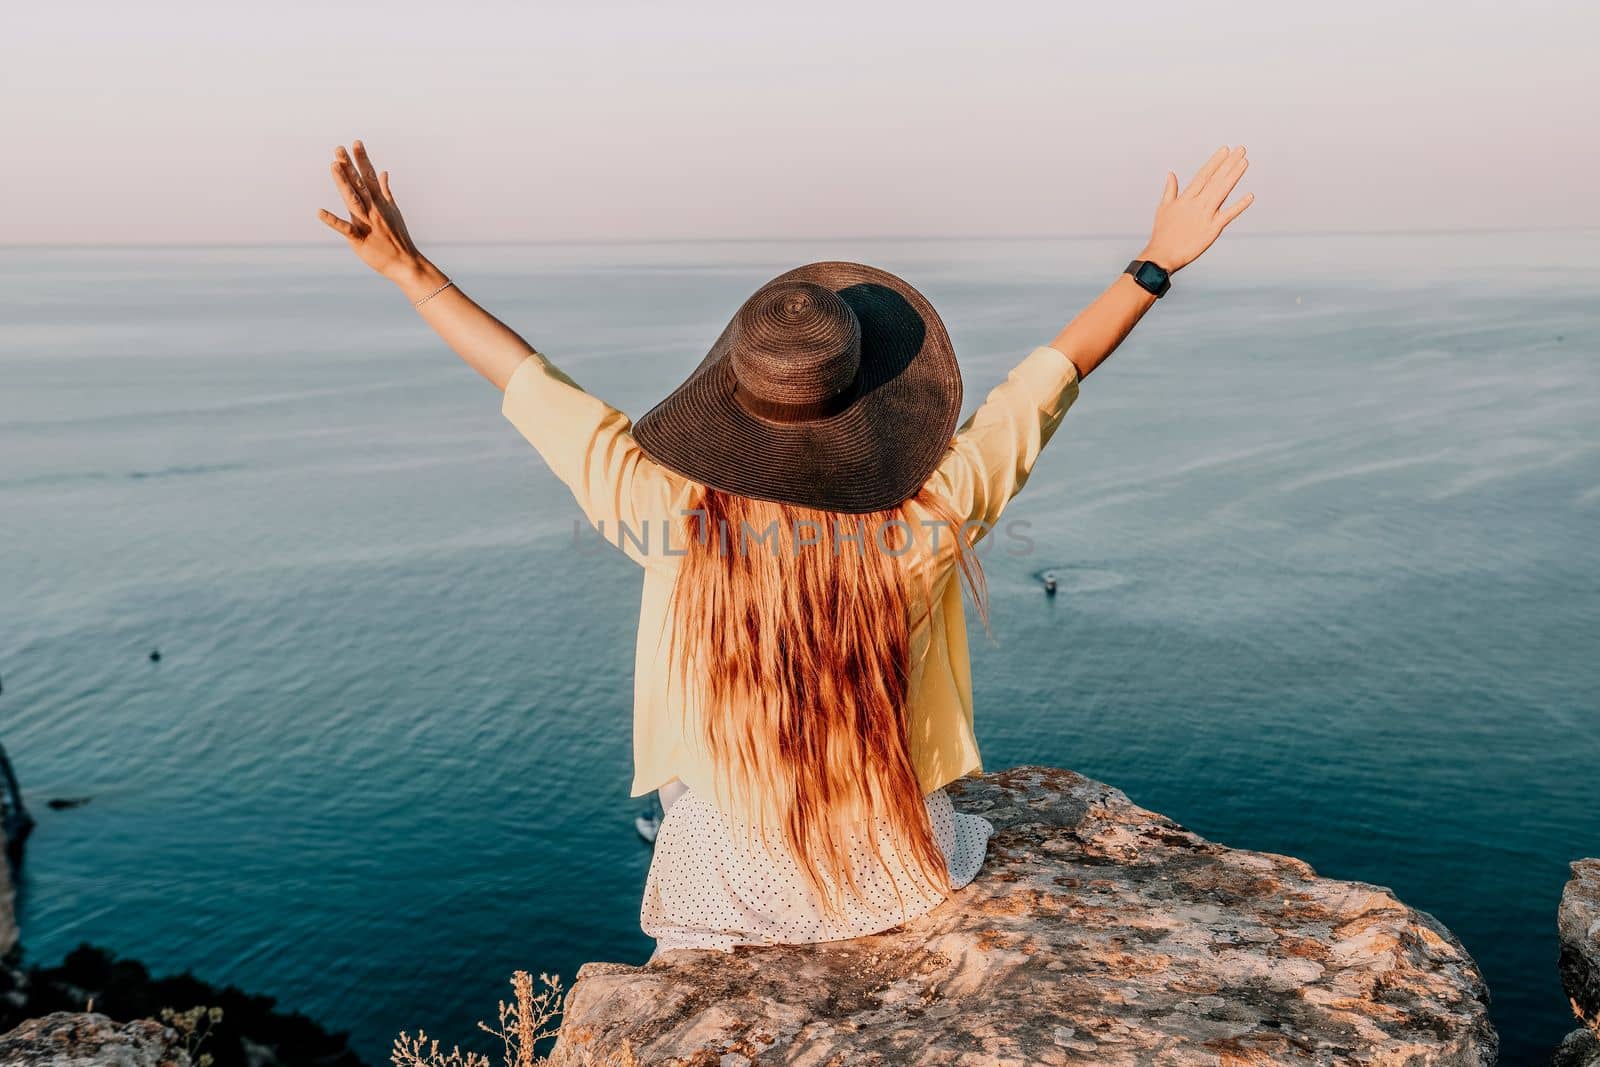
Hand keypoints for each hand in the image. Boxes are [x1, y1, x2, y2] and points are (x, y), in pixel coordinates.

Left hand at [318, 140, 431, 284]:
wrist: (406, 263)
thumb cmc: (398, 238)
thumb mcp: (394, 211)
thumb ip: (386, 191)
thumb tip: (383, 172)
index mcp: (380, 203)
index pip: (369, 177)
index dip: (362, 160)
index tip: (355, 143)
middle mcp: (373, 210)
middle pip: (359, 184)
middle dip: (349, 166)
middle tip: (338, 149)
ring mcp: (367, 224)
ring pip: (353, 200)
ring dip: (343, 183)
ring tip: (334, 166)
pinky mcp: (359, 240)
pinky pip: (345, 229)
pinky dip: (333, 221)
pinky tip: (320, 212)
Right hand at [1140, 145, 1254, 272]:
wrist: (1162, 255)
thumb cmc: (1162, 233)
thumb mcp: (1163, 208)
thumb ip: (1170, 190)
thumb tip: (1171, 173)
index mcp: (1186, 198)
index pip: (1203, 175)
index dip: (1215, 162)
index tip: (1225, 150)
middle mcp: (1197, 204)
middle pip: (1216, 180)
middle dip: (1229, 164)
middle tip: (1241, 150)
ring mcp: (1205, 216)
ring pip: (1223, 192)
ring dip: (1234, 176)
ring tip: (1245, 162)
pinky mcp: (1212, 230)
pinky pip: (1228, 215)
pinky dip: (1239, 206)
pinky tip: (1250, 196)